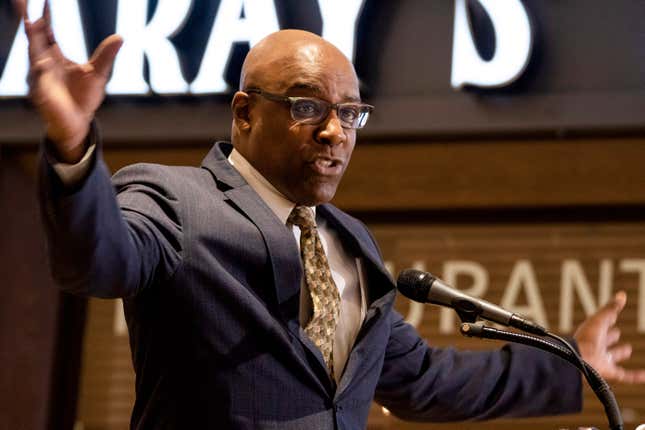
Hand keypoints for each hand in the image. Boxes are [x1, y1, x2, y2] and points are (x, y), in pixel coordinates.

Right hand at [14, 0, 121, 162]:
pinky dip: (40, 72)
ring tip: (30, 21)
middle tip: (21, 0)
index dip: (45, 16)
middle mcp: (43, 63)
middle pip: (33, 37)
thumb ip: (105, 55)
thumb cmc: (84, 98)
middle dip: (28, 19)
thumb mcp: (98, 74)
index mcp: (54, 56)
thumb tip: (121, 37)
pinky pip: (38, 81)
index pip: (47, 31)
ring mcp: (40, 77)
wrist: (78, 123)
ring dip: (30, 39)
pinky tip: (43, 64)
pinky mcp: (41, 94)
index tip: (44, 0)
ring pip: (32, 54)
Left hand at [574, 291, 644, 383]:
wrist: (579, 361)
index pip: (600, 325)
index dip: (606, 320)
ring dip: (619, 353)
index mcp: (592, 333)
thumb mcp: (599, 320)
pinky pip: (625, 376)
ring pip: (612, 357)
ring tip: (627, 349)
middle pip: (604, 340)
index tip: (612, 316)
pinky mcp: (609, 373)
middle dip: (610, 337)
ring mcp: (601, 360)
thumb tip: (622, 294)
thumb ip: (611, 308)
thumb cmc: (587, 338)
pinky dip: (635, 376)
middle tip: (617, 333)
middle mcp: (596, 346)